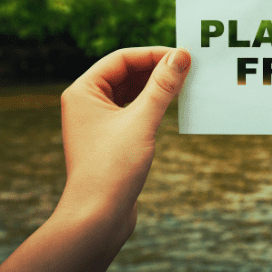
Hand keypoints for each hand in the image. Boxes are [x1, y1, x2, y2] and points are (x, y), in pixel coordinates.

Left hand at [0, 47, 190, 271]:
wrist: (96, 218)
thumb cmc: (112, 168)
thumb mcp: (142, 121)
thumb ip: (162, 86)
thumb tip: (181, 56)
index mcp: (83, 91)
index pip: (121, 59)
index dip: (153, 54)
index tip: (183, 56)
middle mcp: (86, 103)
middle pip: (125, 73)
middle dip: (156, 69)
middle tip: (188, 68)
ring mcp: (97, 122)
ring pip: (130, 92)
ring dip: (156, 87)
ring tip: (184, 84)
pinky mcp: (110, 140)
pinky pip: (133, 111)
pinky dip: (152, 105)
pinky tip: (172, 106)